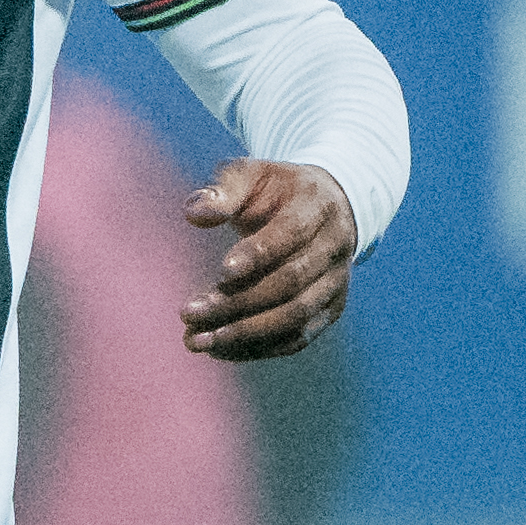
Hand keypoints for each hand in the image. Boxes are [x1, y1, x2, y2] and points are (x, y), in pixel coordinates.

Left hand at [183, 158, 356, 359]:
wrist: (323, 207)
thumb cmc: (275, 190)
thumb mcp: (251, 174)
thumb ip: (224, 189)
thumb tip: (195, 213)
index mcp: (318, 206)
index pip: (292, 233)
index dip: (259, 254)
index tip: (221, 271)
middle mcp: (335, 246)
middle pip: (291, 282)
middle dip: (238, 301)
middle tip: (189, 313)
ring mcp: (336, 282)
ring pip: (296, 316)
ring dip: (245, 333)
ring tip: (197, 340)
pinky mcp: (329, 309)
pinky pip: (298, 338)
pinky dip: (259, 348)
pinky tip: (218, 350)